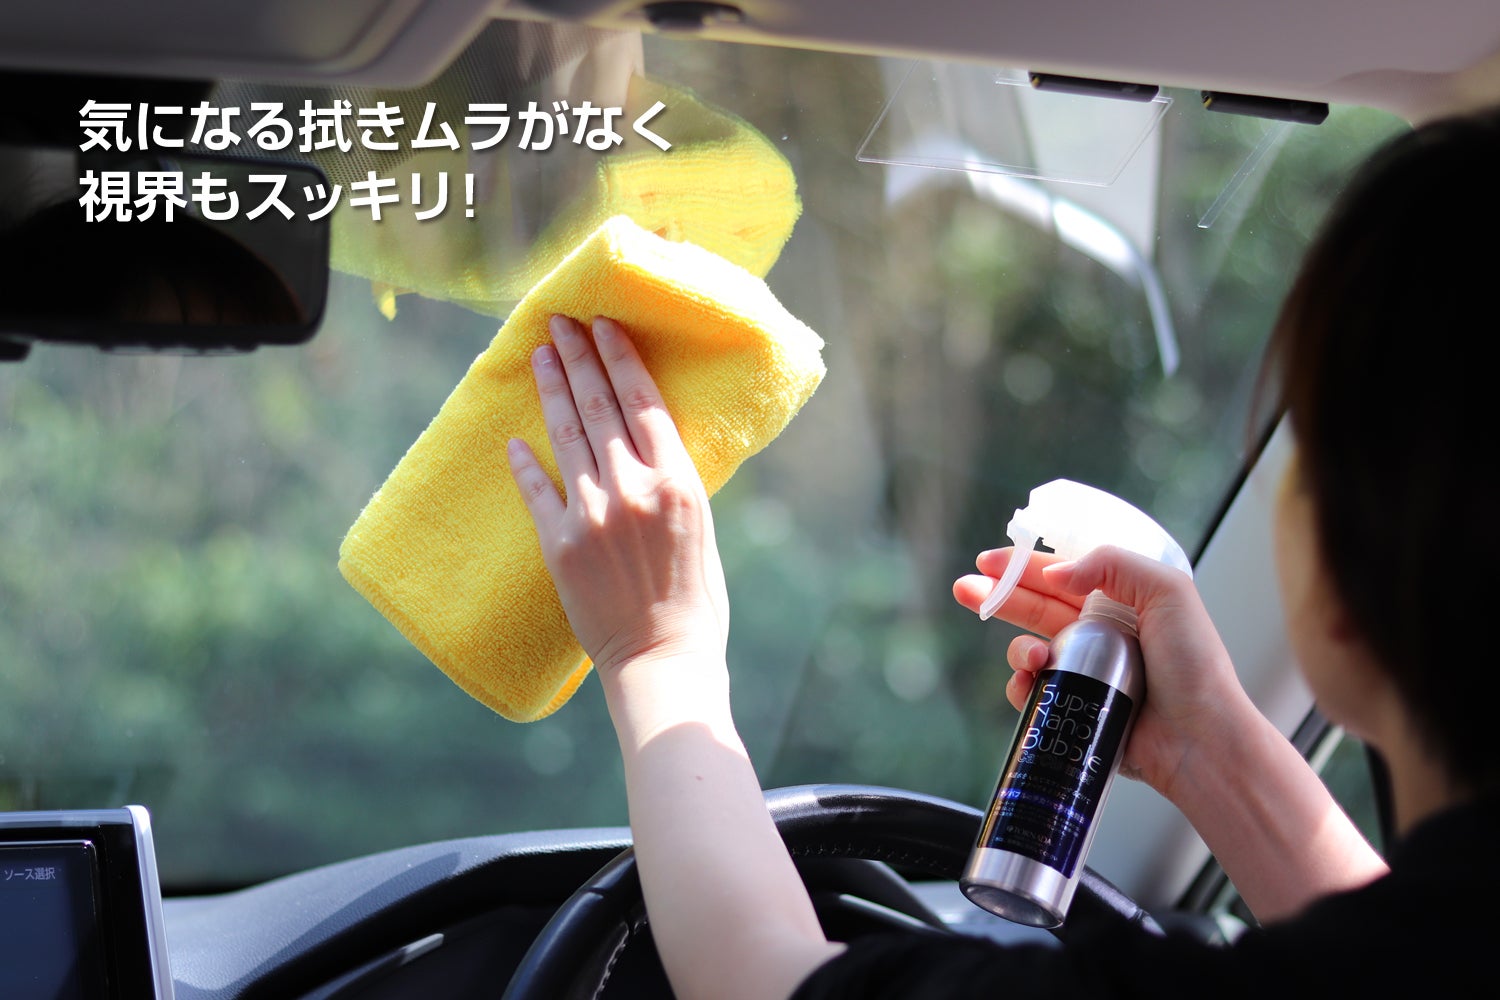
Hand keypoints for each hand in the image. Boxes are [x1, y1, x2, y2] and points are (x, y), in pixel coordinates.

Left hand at [507, 315, 729, 680]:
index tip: (604, 324)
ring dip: (551, 390)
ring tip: (539, 355)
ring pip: (565, 436)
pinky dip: (526, 461)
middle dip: (579, 357)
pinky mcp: (560, 544)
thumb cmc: (696, 600)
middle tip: (560, 322)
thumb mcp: (702, 528)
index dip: (619, 357)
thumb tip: (648, 443)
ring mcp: (592, 514)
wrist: (663, 658)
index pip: (642, 401)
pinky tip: (515, 436)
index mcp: (677, 481)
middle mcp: (633, 488)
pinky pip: (538, 489)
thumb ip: (673, 482)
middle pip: (599, 406)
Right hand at [954, 545, 1254, 800]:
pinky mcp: (1073, 709)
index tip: (989, 560)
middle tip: (964, 588)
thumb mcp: (1168, 592)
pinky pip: (1032, 694)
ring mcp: (1084, 672)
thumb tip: (1056, 574)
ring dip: (1016, 650)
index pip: (1063, 574)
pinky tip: (1030, 686)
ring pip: (1029, 650)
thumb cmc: (1194, 667)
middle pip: (1035, 606)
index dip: (1023, 566)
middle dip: (997, 595)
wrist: (1199, 740)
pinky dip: (1022, 688)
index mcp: (1121, 601)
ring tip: (1029, 660)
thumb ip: (1113, 564)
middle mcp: (1099, 634)